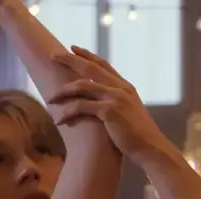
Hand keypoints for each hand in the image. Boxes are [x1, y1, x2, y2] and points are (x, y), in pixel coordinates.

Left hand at [48, 45, 167, 162]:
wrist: (150, 148)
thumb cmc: (137, 136)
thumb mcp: (129, 113)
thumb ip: (118, 103)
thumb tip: (104, 103)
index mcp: (125, 87)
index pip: (103, 65)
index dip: (87, 55)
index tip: (72, 48)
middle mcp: (120, 88)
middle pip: (90, 68)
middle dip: (70, 60)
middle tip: (53, 56)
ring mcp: (115, 98)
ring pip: (82, 86)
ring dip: (63, 91)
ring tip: (50, 99)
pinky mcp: (109, 111)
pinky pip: (81, 107)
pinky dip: (68, 113)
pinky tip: (59, 120)